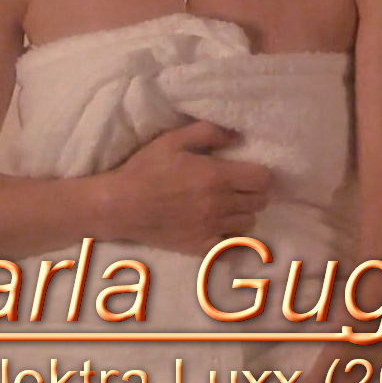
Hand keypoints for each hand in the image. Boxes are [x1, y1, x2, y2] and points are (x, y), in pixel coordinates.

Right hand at [107, 120, 272, 254]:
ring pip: (249, 224)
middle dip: (253, 194)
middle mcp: (219, 204)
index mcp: (217, 177)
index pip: (264, 180)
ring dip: (243, 215)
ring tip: (227, 208)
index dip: (260, 175)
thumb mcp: (173, 140)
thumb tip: (238, 137)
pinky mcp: (200, 247)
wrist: (118, 206)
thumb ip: (209, 133)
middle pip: (260, 202)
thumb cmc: (144, 169)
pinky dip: (233, 241)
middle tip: (238, 190)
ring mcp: (211, 228)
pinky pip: (232, 249)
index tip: (248, 174)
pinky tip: (224, 232)